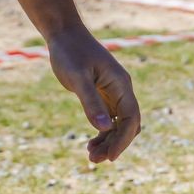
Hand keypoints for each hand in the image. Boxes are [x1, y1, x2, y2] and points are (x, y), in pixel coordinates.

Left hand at [45, 25, 139, 162]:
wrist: (63, 34)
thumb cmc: (69, 52)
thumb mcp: (78, 77)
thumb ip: (90, 101)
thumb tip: (104, 128)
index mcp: (121, 84)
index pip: (130, 118)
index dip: (122, 139)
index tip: (110, 157)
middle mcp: (121, 89)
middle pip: (128, 124)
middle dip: (115, 144)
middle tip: (95, 159)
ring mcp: (113, 92)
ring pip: (118, 124)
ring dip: (109, 141)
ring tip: (91, 156)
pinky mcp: (102, 94)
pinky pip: (109, 119)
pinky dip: (103, 133)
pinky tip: (91, 143)